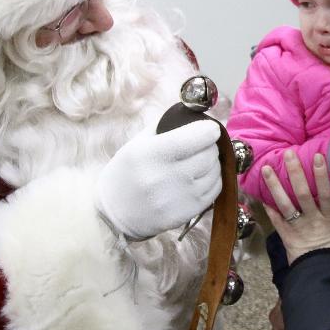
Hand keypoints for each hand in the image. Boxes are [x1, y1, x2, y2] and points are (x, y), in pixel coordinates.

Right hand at [96, 120, 221, 239]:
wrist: (114, 213)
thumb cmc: (126, 173)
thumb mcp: (137, 144)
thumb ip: (164, 125)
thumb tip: (194, 115)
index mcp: (152, 154)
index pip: (197, 137)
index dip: (209, 130)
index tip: (210, 128)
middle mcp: (167, 177)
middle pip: (209, 154)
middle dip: (210, 146)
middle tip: (203, 146)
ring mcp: (179, 198)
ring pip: (215, 172)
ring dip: (213, 164)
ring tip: (200, 162)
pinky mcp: (187, 213)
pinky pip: (214, 191)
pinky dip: (213, 181)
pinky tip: (201, 178)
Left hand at [262, 150, 329, 263]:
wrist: (323, 277)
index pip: (327, 193)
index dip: (322, 175)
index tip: (317, 157)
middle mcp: (312, 220)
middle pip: (303, 193)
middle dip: (295, 173)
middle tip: (289, 154)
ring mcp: (298, 228)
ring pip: (285, 204)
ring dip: (275, 186)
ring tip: (267, 169)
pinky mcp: (286, 237)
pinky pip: (276, 220)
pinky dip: (268, 208)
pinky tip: (261, 195)